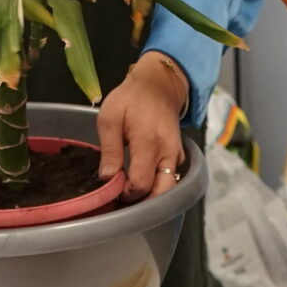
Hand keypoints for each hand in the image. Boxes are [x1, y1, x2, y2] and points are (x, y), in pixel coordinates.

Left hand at [93, 52, 188, 197]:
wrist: (159, 84)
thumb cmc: (130, 99)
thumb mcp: (110, 118)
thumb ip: (110, 150)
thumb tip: (107, 178)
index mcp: (148, 143)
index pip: (141, 183)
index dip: (125, 193)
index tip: (111, 190)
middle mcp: (168, 153)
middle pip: (160, 193)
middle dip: (140, 202)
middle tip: (120, 200)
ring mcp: (176, 155)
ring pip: (169, 189)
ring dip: (150, 197)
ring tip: (129, 195)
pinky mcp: (179, 156)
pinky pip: (171, 179)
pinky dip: (158, 188)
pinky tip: (142, 186)